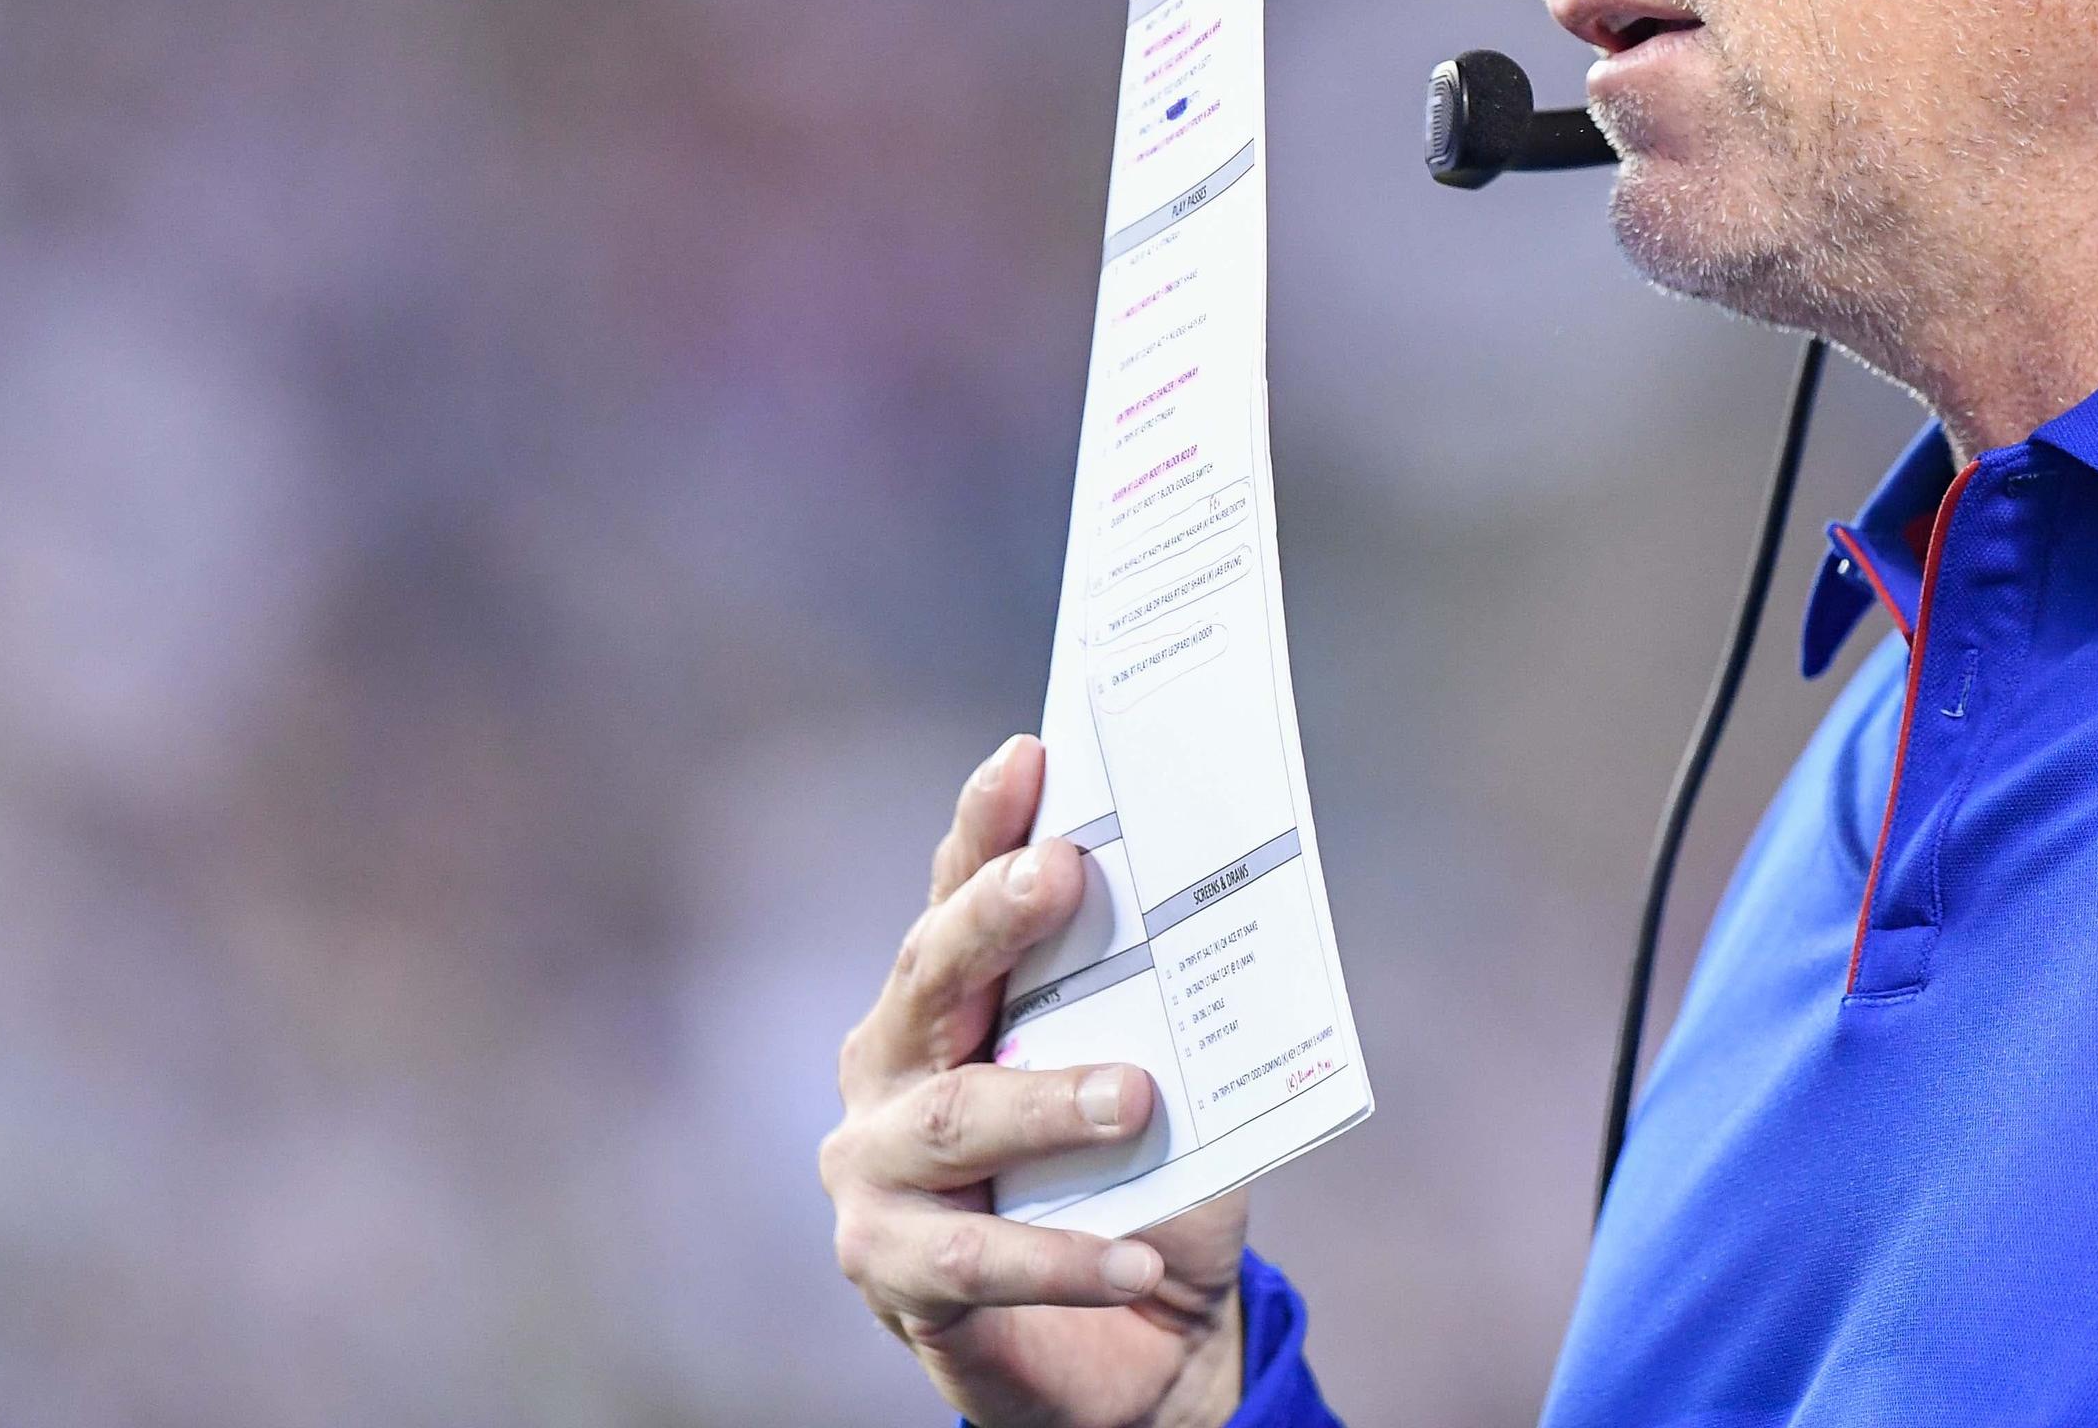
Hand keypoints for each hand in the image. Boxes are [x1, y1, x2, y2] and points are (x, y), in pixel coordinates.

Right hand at [822, 736, 1256, 1427]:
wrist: (1138, 1345)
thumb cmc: (1142, 1181)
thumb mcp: (1166, 1078)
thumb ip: (1163, 1010)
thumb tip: (1223, 919)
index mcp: (948, 1001)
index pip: (958, 894)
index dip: (986, 825)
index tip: (1030, 753)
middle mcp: (890, 1070)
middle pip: (930, 977)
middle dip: (993, 918)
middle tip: (1063, 872)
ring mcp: (874, 1173)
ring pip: (951, 1119)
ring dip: (1044, 1101)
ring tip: (1134, 1098)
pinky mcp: (893, 1274)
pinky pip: (974, 1263)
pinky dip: (1063, 1258)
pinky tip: (1136, 1258)